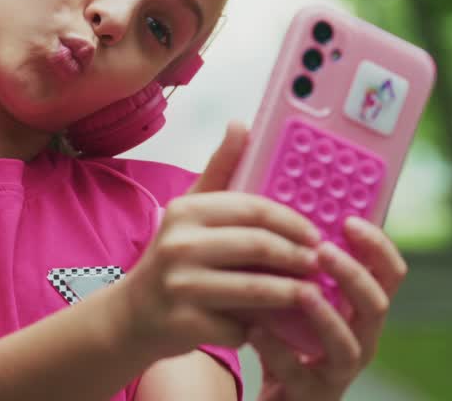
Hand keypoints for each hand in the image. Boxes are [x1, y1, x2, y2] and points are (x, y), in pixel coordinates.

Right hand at [109, 121, 323, 359]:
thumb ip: (221, 168)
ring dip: (290, 293)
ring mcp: (180, 287)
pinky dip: (259, 327)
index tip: (315, 234)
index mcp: (186, 211)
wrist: (132, 315)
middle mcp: (179, 245)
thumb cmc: (174, 258)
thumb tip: (240, 123)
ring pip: (255, 290)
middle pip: (258, 247)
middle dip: (297, 257)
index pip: (253, 209)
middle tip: (318, 263)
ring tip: (310, 294)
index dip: (291, 221)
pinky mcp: (185, 324)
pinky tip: (272, 324)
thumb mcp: (191, 209)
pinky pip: (239, 326)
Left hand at [247, 217, 407, 400]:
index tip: (350, 221)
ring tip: (303, 292)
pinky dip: (278, 350)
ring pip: (348, 344)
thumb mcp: (301, 295)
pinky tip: (256, 330)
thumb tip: (281, 207)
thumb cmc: (289, 334)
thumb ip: (301, 262)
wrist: (278, 394)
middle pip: (377, 305)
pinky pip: (298, 372)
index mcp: (362, 309)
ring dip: (327, 315)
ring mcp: (339, 370)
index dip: (378, 247)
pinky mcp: (311, 393)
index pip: (389, 274)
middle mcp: (361, 339)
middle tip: (324, 250)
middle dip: (353, 275)